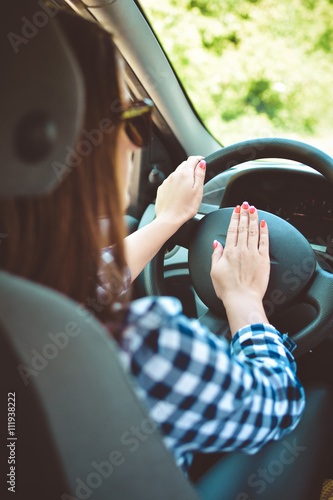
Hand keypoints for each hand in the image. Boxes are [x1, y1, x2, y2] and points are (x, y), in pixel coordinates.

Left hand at [155, 156, 205, 227]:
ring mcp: (166, 182)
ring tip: (188, 188)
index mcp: (184, 174)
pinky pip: (170, 182)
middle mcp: (174, 175)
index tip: (201, 160)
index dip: (198, 159)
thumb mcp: (198, 191)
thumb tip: (201, 163)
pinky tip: (179, 193)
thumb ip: (200, 175)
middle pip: (183, 165)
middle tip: (197, 174)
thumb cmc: (185, 208)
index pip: (192, 160)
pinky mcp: (161, 189)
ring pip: (176, 174)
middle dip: (191, 167)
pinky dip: (175, 184)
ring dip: (183, 176)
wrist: (169, 219)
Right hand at [210, 202, 269, 334]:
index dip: (235, 218)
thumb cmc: (228, 289)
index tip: (236, 210)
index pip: (232, 230)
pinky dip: (264, 231)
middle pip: (243, 227)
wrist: (242, 299)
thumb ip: (215, 255)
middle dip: (244, 214)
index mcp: (229, 252)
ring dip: (254, 218)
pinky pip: (264, 242)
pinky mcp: (263, 260)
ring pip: (254, 231)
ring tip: (254, 209)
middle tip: (245, 205)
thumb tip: (216, 244)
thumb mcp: (214, 271)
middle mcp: (241, 250)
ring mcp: (253, 254)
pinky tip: (263, 224)